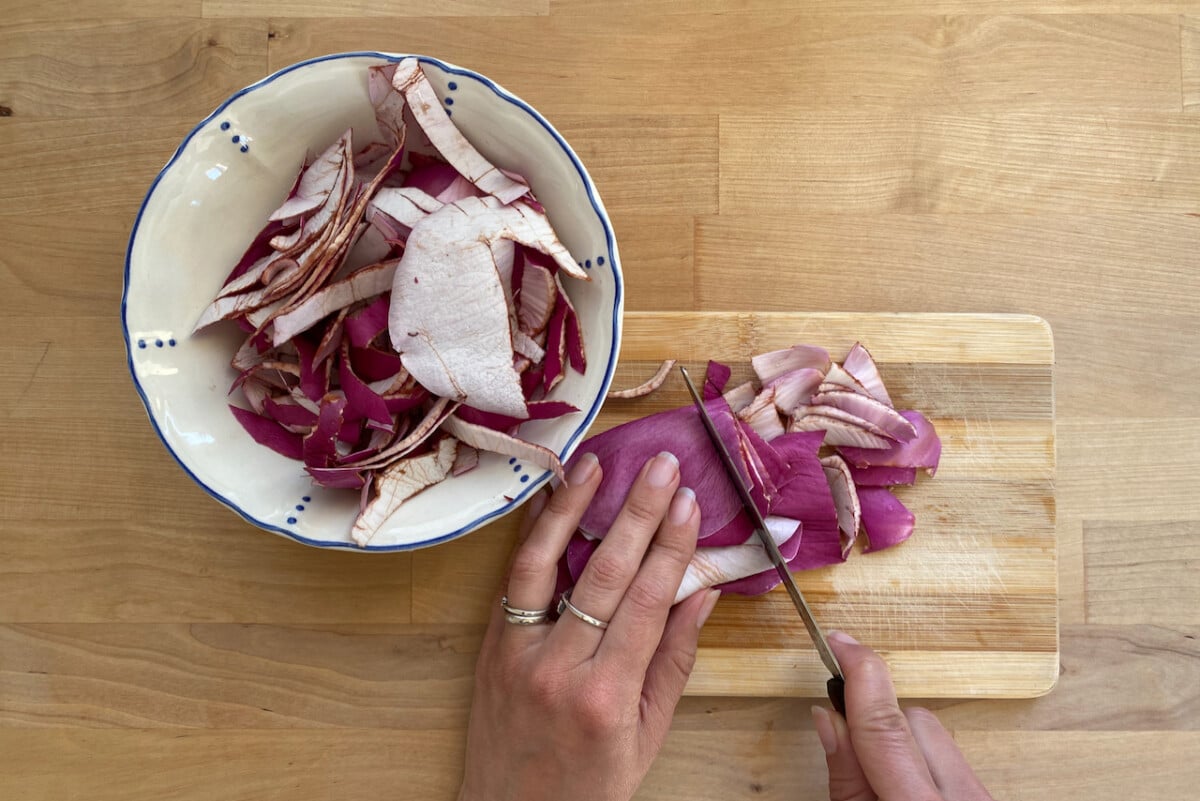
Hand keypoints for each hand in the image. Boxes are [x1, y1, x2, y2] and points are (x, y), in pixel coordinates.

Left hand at [458, 451, 719, 800]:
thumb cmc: (588, 787)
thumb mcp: (647, 737)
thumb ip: (673, 662)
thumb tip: (702, 595)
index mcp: (604, 697)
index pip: (647, 603)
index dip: (672, 548)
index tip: (690, 504)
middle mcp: (557, 668)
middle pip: (605, 573)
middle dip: (638, 513)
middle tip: (662, 466)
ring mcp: (516, 653)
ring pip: (547, 564)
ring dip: (574, 507)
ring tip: (599, 463)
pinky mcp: (492, 646)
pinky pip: (515, 580)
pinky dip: (534, 536)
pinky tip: (553, 501)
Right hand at [812, 632, 993, 800]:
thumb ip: (846, 775)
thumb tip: (828, 716)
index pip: (886, 728)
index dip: (861, 678)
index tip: (840, 643)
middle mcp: (965, 796)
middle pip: (916, 721)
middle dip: (878, 727)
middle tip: (852, 758)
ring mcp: (981, 794)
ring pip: (934, 734)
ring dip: (900, 745)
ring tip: (882, 785)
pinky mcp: (984, 792)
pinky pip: (950, 755)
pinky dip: (921, 762)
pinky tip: (906, 788)